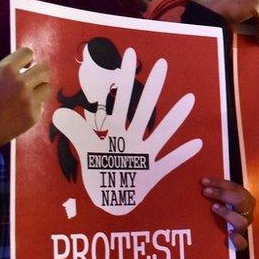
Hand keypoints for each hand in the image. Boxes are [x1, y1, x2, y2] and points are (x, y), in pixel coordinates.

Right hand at [0, 48, 50, 154]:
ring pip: (46, 88)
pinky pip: (40, 106)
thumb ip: (5, 73)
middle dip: (38, 74)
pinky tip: (17, 114)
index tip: (25, 66)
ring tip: (22, 98)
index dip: (26, 60)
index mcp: (4, 70)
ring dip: (37, 91)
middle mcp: (20, 83)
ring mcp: (28, 101)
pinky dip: (32, 108)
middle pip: (44, 70)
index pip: (27, 53)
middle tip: (30, 81)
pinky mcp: (32, 116)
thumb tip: (25, 67)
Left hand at [52, 48, 202, 214]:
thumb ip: (79, 133)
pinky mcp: (152, 172)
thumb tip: (62, 113)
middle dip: (152, 88)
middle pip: (143, 109)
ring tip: (189, 99)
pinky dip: (181, 154)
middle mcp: (132, 138)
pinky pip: (170, 162)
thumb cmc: (100, 176)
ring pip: (162, 132)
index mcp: (114, 132)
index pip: (118, 100)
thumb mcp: (87, 153)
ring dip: (175, 118)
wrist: (109, 203)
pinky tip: (196, 143)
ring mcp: (145, 154)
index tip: (130, 56)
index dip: (123, 79)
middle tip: (162, 64)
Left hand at [202, 177, 253, 249]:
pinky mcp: (240, 242)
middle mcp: (246, 212)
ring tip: (214, 208)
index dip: (219, 183)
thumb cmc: (218, 215)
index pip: (235, 188)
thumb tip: (201, 183)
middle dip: (222, 194)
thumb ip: (215, 192)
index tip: (203, 182)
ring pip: (241, 221)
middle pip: (240, 201)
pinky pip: (242, 243)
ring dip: (227, 213)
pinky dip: (237, 239)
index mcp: (245, 200)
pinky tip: (229, 235)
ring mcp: (243, 227)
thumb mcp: (220, 201)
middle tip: (206, 192)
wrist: (224, 236)